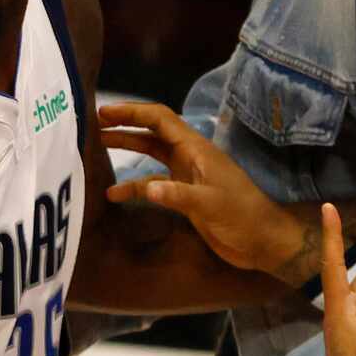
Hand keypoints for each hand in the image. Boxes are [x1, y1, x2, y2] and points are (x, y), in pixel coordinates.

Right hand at [101, 100, 318, 280]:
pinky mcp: (185, 196)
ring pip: (151, 157)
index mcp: (197, 149)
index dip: (132, 112)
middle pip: (151, 134)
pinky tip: (114, 194)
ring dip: (126, 151)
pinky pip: (154, 185)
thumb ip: (180, 195)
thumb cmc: (244, 217)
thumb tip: (149, 190)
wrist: (262, 243)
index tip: (103, 113)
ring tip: (95, 150)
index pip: (160, 119)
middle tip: (92, 126)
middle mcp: (189, 157)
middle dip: (124, 127)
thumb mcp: (212, 204)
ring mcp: (187, 176)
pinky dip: (135, 187)